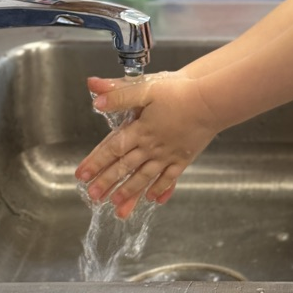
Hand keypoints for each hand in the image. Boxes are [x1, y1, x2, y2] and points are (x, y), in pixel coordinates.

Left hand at [75, 71, 218, 218]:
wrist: (211, 100)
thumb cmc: (180, 91)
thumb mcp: (147, 87)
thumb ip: (120, 93)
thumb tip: (95, 96)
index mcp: (140, 129)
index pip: (112, 148)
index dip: (96, 161)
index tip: (81, 175)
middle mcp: (151, 146)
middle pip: (125, 167)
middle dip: (107, 182)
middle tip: (93, 197)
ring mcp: (168, 155)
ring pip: (144, 177)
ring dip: (129, 192)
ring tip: (116, 205)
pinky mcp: (184, 158)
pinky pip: (170, 178)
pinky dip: (161, 189)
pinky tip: (154, 199)